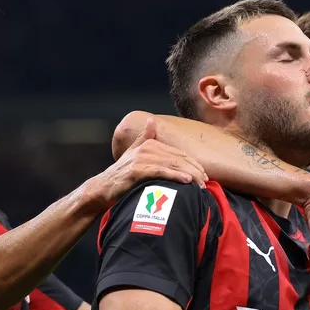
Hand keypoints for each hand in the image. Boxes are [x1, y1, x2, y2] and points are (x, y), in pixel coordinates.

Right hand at [88, 118, 207, 207]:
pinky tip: (187, 181)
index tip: (205, 175)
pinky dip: (175, 175)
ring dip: (190, 174)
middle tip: (207, 182)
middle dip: (195, 170)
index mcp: (150, 144)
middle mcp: (147, 148)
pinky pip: (161, 172)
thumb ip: (144, 138)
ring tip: (202, 184)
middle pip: (178, 158)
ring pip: (172, 164)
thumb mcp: (133, 153)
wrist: (102, 188)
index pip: (178, 153)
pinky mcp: (136, 170)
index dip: (193, 163)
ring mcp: (141, 158)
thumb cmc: (120, 175)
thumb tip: (152, 121)